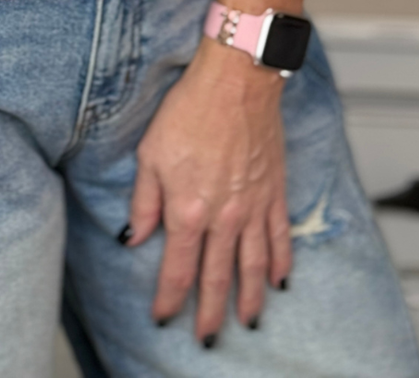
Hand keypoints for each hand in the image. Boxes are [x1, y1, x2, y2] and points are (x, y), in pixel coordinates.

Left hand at [126, 38, 291, 338]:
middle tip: (208, 338)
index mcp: (187, 209)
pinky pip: (280, 239)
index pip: (176, 269)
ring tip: (248, 322)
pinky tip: (280, 282)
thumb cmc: (191, 108)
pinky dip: (281, 264)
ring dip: (249, 299)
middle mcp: (223, 217)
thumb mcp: (150, 153)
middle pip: (217, 278)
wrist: (236, 80)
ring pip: (252, 267)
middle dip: (211, 313)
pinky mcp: (274, 193)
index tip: (163, 317)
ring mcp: (253, 208)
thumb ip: (144, 201)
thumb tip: (136, 237)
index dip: (169, 299)